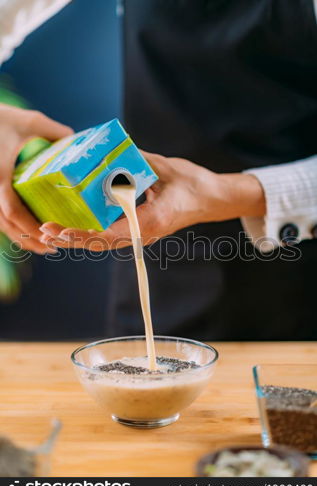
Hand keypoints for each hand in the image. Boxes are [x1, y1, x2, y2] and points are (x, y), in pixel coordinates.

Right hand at [0, 104, 72, 252]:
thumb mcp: (29, 121)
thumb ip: (54, 132)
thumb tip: (76, 141)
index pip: (13, 210)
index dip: (29, 228)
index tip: (49, 236)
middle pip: (6, 225)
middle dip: (28, 240)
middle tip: (52, 248)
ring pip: (0, 224)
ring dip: (20, 237)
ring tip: (42, 245)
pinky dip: (11, 226)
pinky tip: (25, 231)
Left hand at [39, 152, 265, 250]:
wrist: (213, 199)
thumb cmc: (194, 184)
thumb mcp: (165, 168)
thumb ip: (138, 161)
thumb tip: (110, 152)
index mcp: (152, 220)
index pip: (114, 233)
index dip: (87, 233)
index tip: (65, 230)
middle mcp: (145, 232)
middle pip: (104, 243)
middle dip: (75, 239)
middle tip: (48, 231)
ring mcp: (143, 234)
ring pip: (106, 243)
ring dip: (79, 239)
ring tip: (54, 233)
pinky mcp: (141, 230)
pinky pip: (113, 235)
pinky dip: (92, 233)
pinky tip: (75, 226)